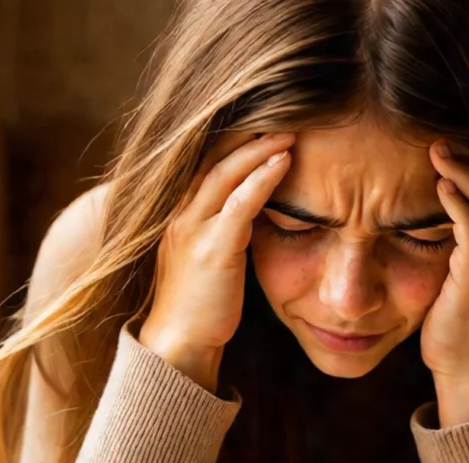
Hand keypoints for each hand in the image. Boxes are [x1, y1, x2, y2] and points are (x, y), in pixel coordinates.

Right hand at [139, 132, 294, 391]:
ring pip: (224, 173)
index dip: (233, 138)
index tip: (263, 120)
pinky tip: (284, 163)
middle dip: (247, 132)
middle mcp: (181, 214)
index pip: (205, 161)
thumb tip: (257, 209)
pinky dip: (262, 179)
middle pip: (212, 156)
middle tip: (282, 112)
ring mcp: (193, 230)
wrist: (178, 345)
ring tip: (290, 130)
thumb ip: (226, 228)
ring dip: (259, 147)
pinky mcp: (211, 249)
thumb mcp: (210, 257)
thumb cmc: (200, 305)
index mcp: (180, 214)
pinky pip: (238, 204)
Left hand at [421, 141, 468, 426]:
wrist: (461, 357)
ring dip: (464, 171)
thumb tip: (402, 205)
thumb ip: (433, 232)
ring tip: (439, 148)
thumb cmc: (445, 311)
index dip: (467, 157)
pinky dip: (461, 205)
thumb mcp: (440, 264)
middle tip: (437, 129)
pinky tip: (442, 186)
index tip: (436, 132)